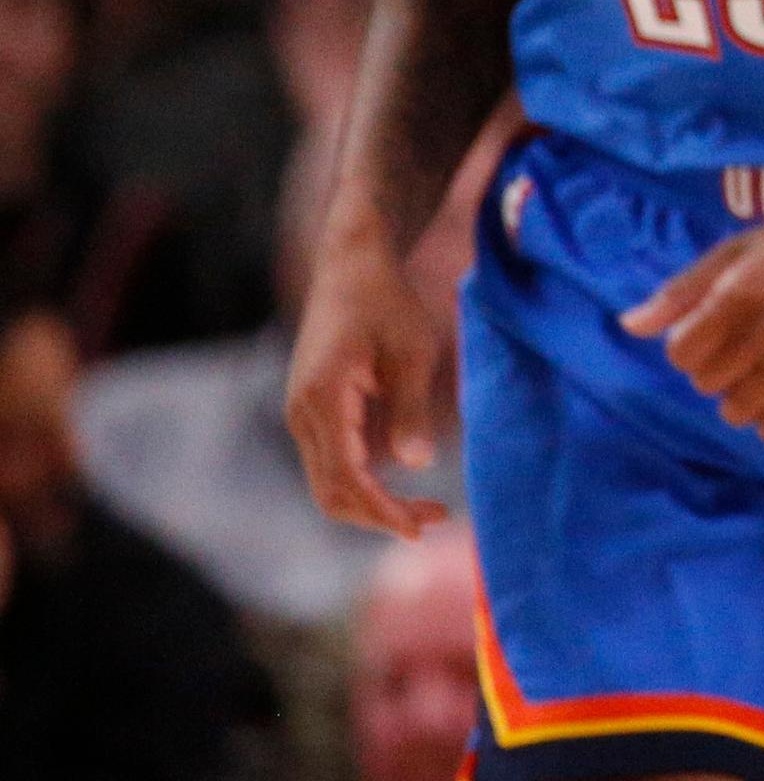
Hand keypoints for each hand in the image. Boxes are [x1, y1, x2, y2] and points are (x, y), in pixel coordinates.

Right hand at [286, 220, 456, 534]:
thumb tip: (416, 464)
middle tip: (433, 520)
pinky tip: (401, 483)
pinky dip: (364, 481)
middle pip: (331, 492)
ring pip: (329, 481)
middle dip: (379, 515)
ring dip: (372, 502)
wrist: (351, 266)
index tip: (420, 527)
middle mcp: (301, 414)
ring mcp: (302, 414)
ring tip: (426, 509)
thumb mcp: (411, 351)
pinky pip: (332, 461)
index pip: (346, 478)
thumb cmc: (386, 302)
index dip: (382, 510)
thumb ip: (410, 408)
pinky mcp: (313, 410)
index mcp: (321, 401)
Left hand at [620, 190, 763, 443]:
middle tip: (755, 340)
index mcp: (739, 293)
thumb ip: (682, 291)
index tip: (721, 329)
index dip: (694, 345)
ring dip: (747, 394)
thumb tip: (628, 327)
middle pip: (707, 385)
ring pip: (738, 413)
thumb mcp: (740, 252)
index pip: (681, 354)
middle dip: (722, 366)